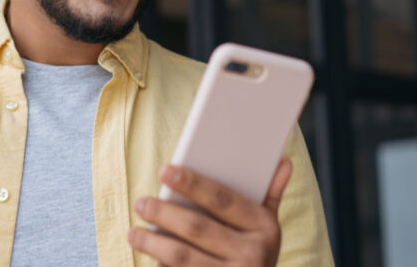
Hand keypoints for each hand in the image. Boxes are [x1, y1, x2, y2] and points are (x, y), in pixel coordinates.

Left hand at [128, 157, 292, 266]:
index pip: (222, 199)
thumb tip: (282, 160)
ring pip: (181, 256)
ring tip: (134, 232)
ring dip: (152, 242)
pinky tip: (148, 255)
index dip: (192, 183)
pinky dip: (160, 266)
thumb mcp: (268, 227)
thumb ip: (269, 193)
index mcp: (265, 228)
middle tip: (141, 202)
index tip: (164, 170)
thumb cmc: (255, 253)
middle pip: (196, 227)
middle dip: (163, 212)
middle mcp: (252, 256)